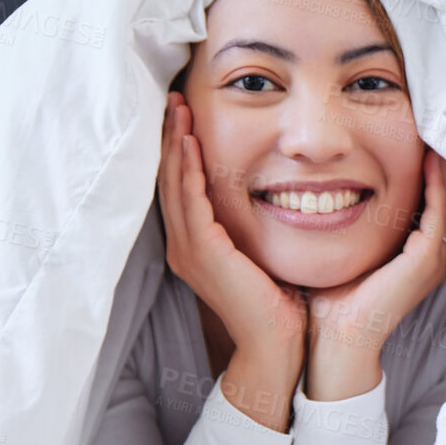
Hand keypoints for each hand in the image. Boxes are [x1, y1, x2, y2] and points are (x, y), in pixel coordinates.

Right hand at [158, 92, 304, 366]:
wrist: (276, 346)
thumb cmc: (277, 304)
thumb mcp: (258, 255)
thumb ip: (251, 229)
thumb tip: (271, 197)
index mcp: (194, 246)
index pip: (180, 187)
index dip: (178, 150)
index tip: (183, 116)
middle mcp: (183, 246)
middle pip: (168, 179)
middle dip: (170, 137)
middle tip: (172, 99)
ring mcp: (189, 250)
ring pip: (174, 184)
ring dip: (175, 143)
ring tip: (177, 108)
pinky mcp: (204, 253)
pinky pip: (191, 201)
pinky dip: (189, 169)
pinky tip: (191, 142)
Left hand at [304, 149, 445, 397]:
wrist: (335, 340)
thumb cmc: (330, 302)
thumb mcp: (340, 253)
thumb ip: (345, 226)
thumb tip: (317, 190)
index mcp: (413, 258)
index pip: (426, 205)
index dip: (422, 172)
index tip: (408, 139)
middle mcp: (429, 257)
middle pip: (442, 199)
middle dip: (435, 164)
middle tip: (426, 127)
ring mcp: (431, 260)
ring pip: (445, 202)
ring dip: (439, 169)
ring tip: (430, 135)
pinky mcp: (425, 261)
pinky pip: (437, 213)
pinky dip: (435, 185)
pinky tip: (426, 158)